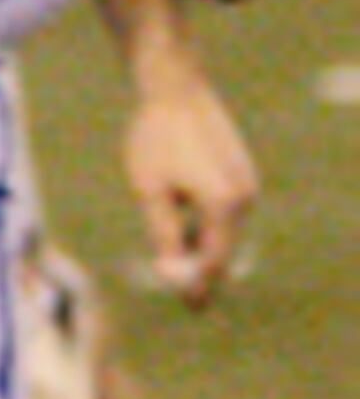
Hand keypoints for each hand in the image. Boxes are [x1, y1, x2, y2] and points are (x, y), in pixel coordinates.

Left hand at [124, 75, 256, 306]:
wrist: (175, 89)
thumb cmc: (155, 139)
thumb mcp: (150, 192)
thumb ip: (164, 233)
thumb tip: (172, 271)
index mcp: (224, 205)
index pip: (212, 260)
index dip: (199, 285)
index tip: (191, 308)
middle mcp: (244, 197)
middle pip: (223, 248)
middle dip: (203, 272)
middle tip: (191, 304)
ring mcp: (246, 183)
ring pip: (224, 230)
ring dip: (201, 247)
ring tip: (175, 264)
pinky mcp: (241, 173)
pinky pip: (224, 211)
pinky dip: (206, 225)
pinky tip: (181, 228)